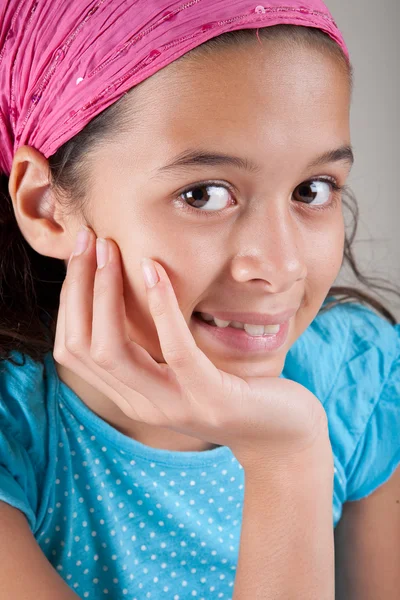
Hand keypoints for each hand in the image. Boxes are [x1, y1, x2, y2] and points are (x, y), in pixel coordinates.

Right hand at [54, 227, 328, 467]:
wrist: (281, 436)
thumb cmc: (233, 389)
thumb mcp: (182, 368)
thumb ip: (152, 347)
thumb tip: (131, 297)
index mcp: (130, 395)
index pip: (74, 349)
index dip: (69, 299)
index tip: (80, 254)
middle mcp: (141, 405)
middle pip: (82, 347)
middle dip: (77, 287)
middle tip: (87, 239)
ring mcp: (173, 406)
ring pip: (112, 351)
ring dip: (105, 292)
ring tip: (109, 248)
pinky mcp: (209, 399)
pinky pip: (174, 350)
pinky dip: (160, 306)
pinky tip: (154, 270)